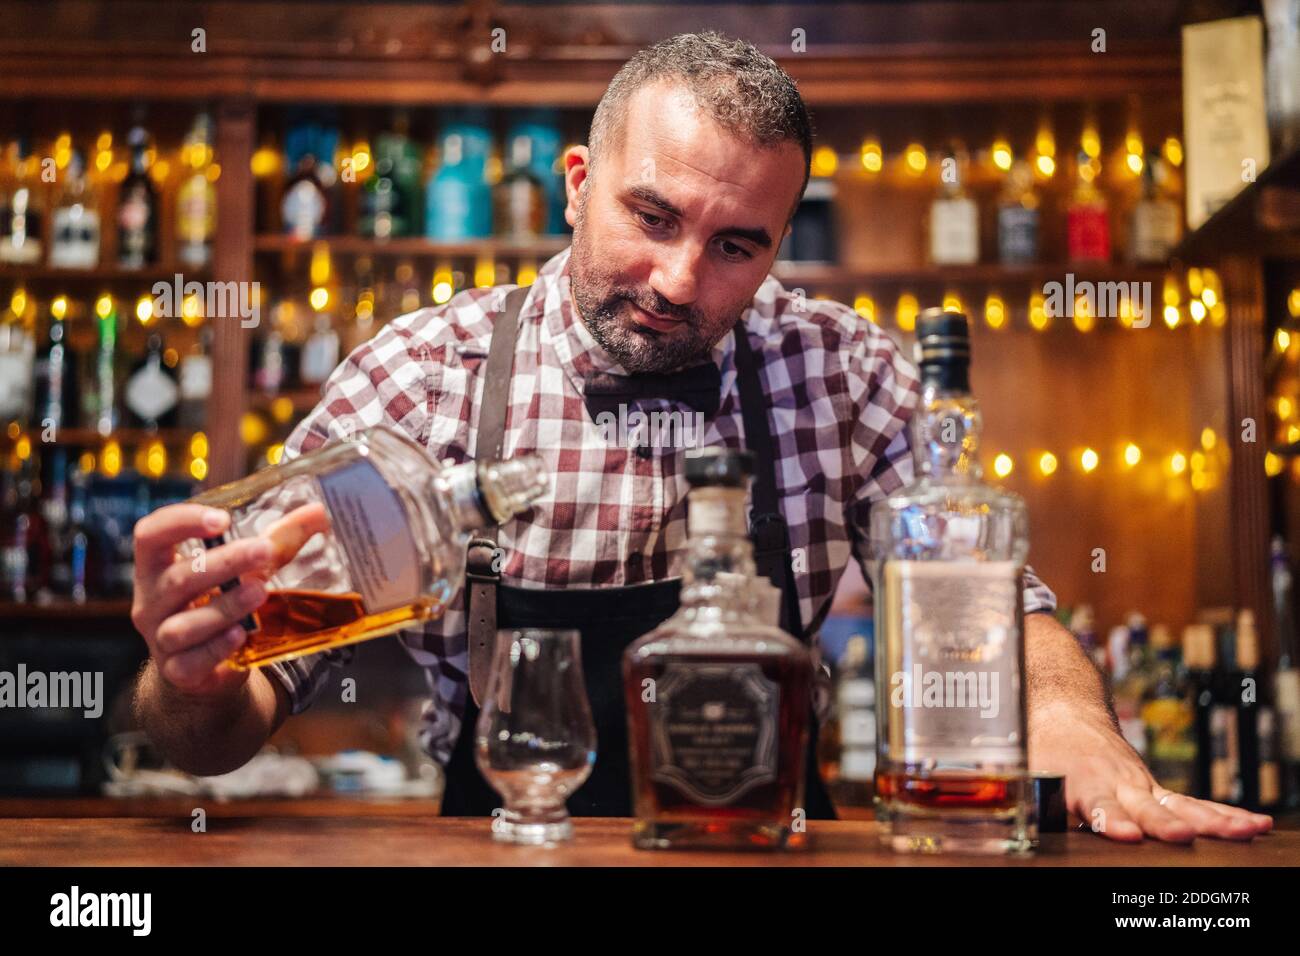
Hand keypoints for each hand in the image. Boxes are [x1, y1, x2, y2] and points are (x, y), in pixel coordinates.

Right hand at [131, 504, 272, 698]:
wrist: (204, 666)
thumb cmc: (218, 602)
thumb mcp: (242, 569)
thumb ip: (277, 541)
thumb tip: (318, 512)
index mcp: (157, 566)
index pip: (151, 534)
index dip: (180, 521)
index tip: (222, 519)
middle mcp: (150, 601)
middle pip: (178, 578)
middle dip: (224, 562)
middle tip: (264, 550)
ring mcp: (161, 639)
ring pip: (183, 624)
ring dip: (225, 606)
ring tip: (260, 591)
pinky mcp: (178, 671)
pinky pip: (191, 661)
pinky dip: (216, 648)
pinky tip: (240, 635)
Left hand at [1030, 702, 1272, 842]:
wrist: (1063, 706)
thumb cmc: (1040, 745)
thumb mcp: (1025, 767)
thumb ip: (1028, 794)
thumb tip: (1014, 813)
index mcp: (1079, 779)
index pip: (1095, 803)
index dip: (1107, 818)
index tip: (1122, 832)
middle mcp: (1117, 781)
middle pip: (1144, 807)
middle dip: (1163, 824)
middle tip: (1181, 836)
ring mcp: (1140, 784)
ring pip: (1179, 804)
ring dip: (1211, 821)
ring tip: (1243, 833)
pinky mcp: (1155, 788)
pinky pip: (1193, 804)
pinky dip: (1224, 815)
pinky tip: (1254, 826)